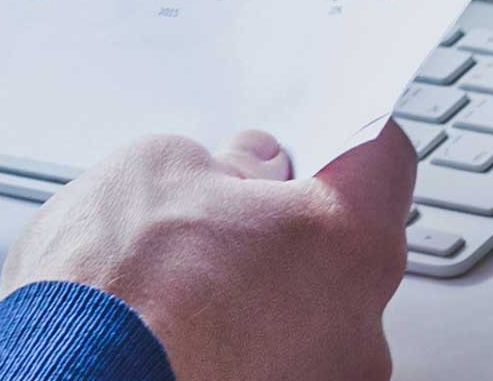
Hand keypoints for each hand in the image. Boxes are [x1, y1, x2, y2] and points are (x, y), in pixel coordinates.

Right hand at [0, 126, 413, 380]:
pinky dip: (242, 354)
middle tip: (223, 211)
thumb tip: (245, 173)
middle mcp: (360, 326)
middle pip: (346, 248)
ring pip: (311, 319)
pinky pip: (279, 368)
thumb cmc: (112, 294)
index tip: (309, 135)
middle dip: (291, 225)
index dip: (338, 137)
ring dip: (265, 298)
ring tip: (182, 290)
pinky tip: (180, 338)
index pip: (380, 159)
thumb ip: (226, 165)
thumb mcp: (158, 173)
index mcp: (349, 240)